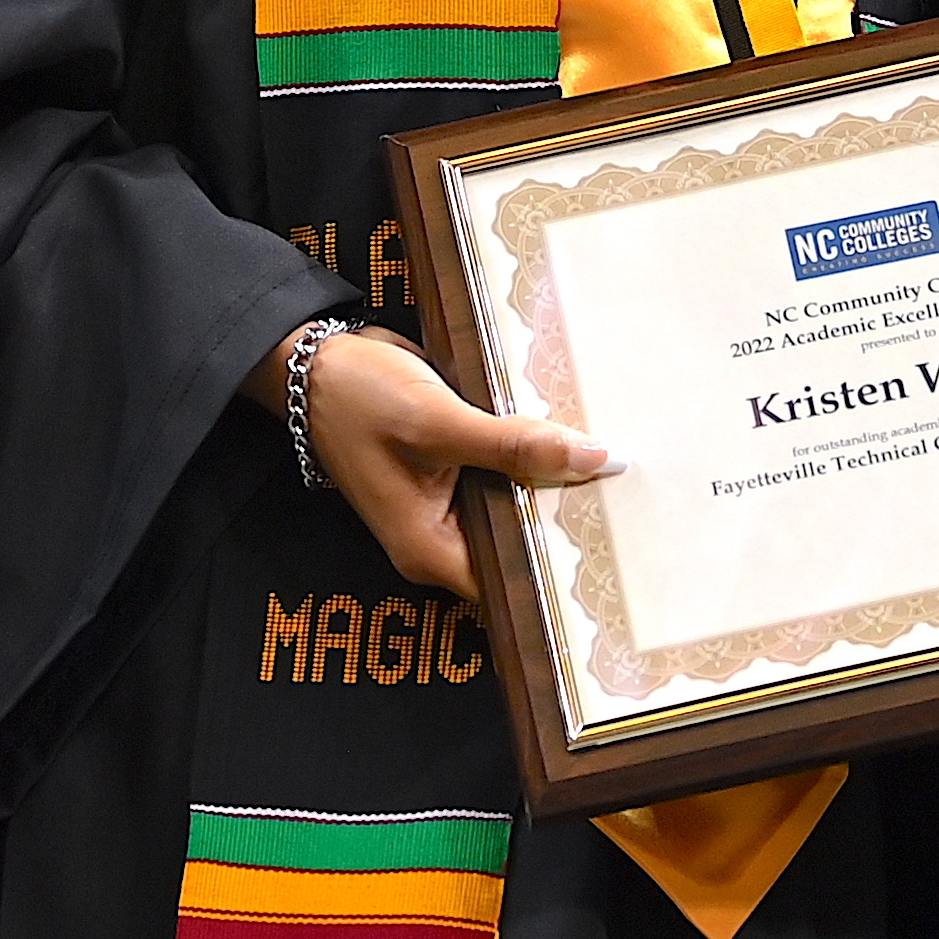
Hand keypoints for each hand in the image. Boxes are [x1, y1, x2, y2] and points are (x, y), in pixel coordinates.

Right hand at [247, 325, 617, 600]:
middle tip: (624, 490)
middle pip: (520, 540)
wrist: (315, 357)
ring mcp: (444, 502)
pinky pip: (502, 472)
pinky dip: (527, 454)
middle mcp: (439, 535)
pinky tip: (565, 430)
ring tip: (609, 457)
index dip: (563, 562)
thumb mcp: (438, 421)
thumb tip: (594, 458)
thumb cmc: (358, 397)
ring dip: (548, 478)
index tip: (614, 536)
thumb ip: (514, 446)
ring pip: (515, 502)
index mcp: (430, 548)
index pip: (513, 581)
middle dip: (564, 513)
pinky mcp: (452, 468)